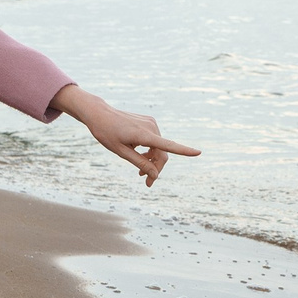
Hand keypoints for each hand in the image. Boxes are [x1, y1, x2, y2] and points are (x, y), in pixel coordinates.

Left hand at [52, 85, 199, 186]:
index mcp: (143, 135)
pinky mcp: (149, 121)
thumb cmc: (107, 133)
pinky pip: (155, 140)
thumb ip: (140, 163)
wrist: (100, 114)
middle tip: (148, 183)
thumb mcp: (121, 152)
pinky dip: (150, 150)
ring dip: (152, 160)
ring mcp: (151, 123)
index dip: (184, 150)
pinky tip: (140, 155)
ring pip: (159, 147)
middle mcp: (151, 127)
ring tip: (140, 172)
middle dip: (157, 168)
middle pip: (162, 153)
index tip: (198, 152)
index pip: (168, 146)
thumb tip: (155, 174)